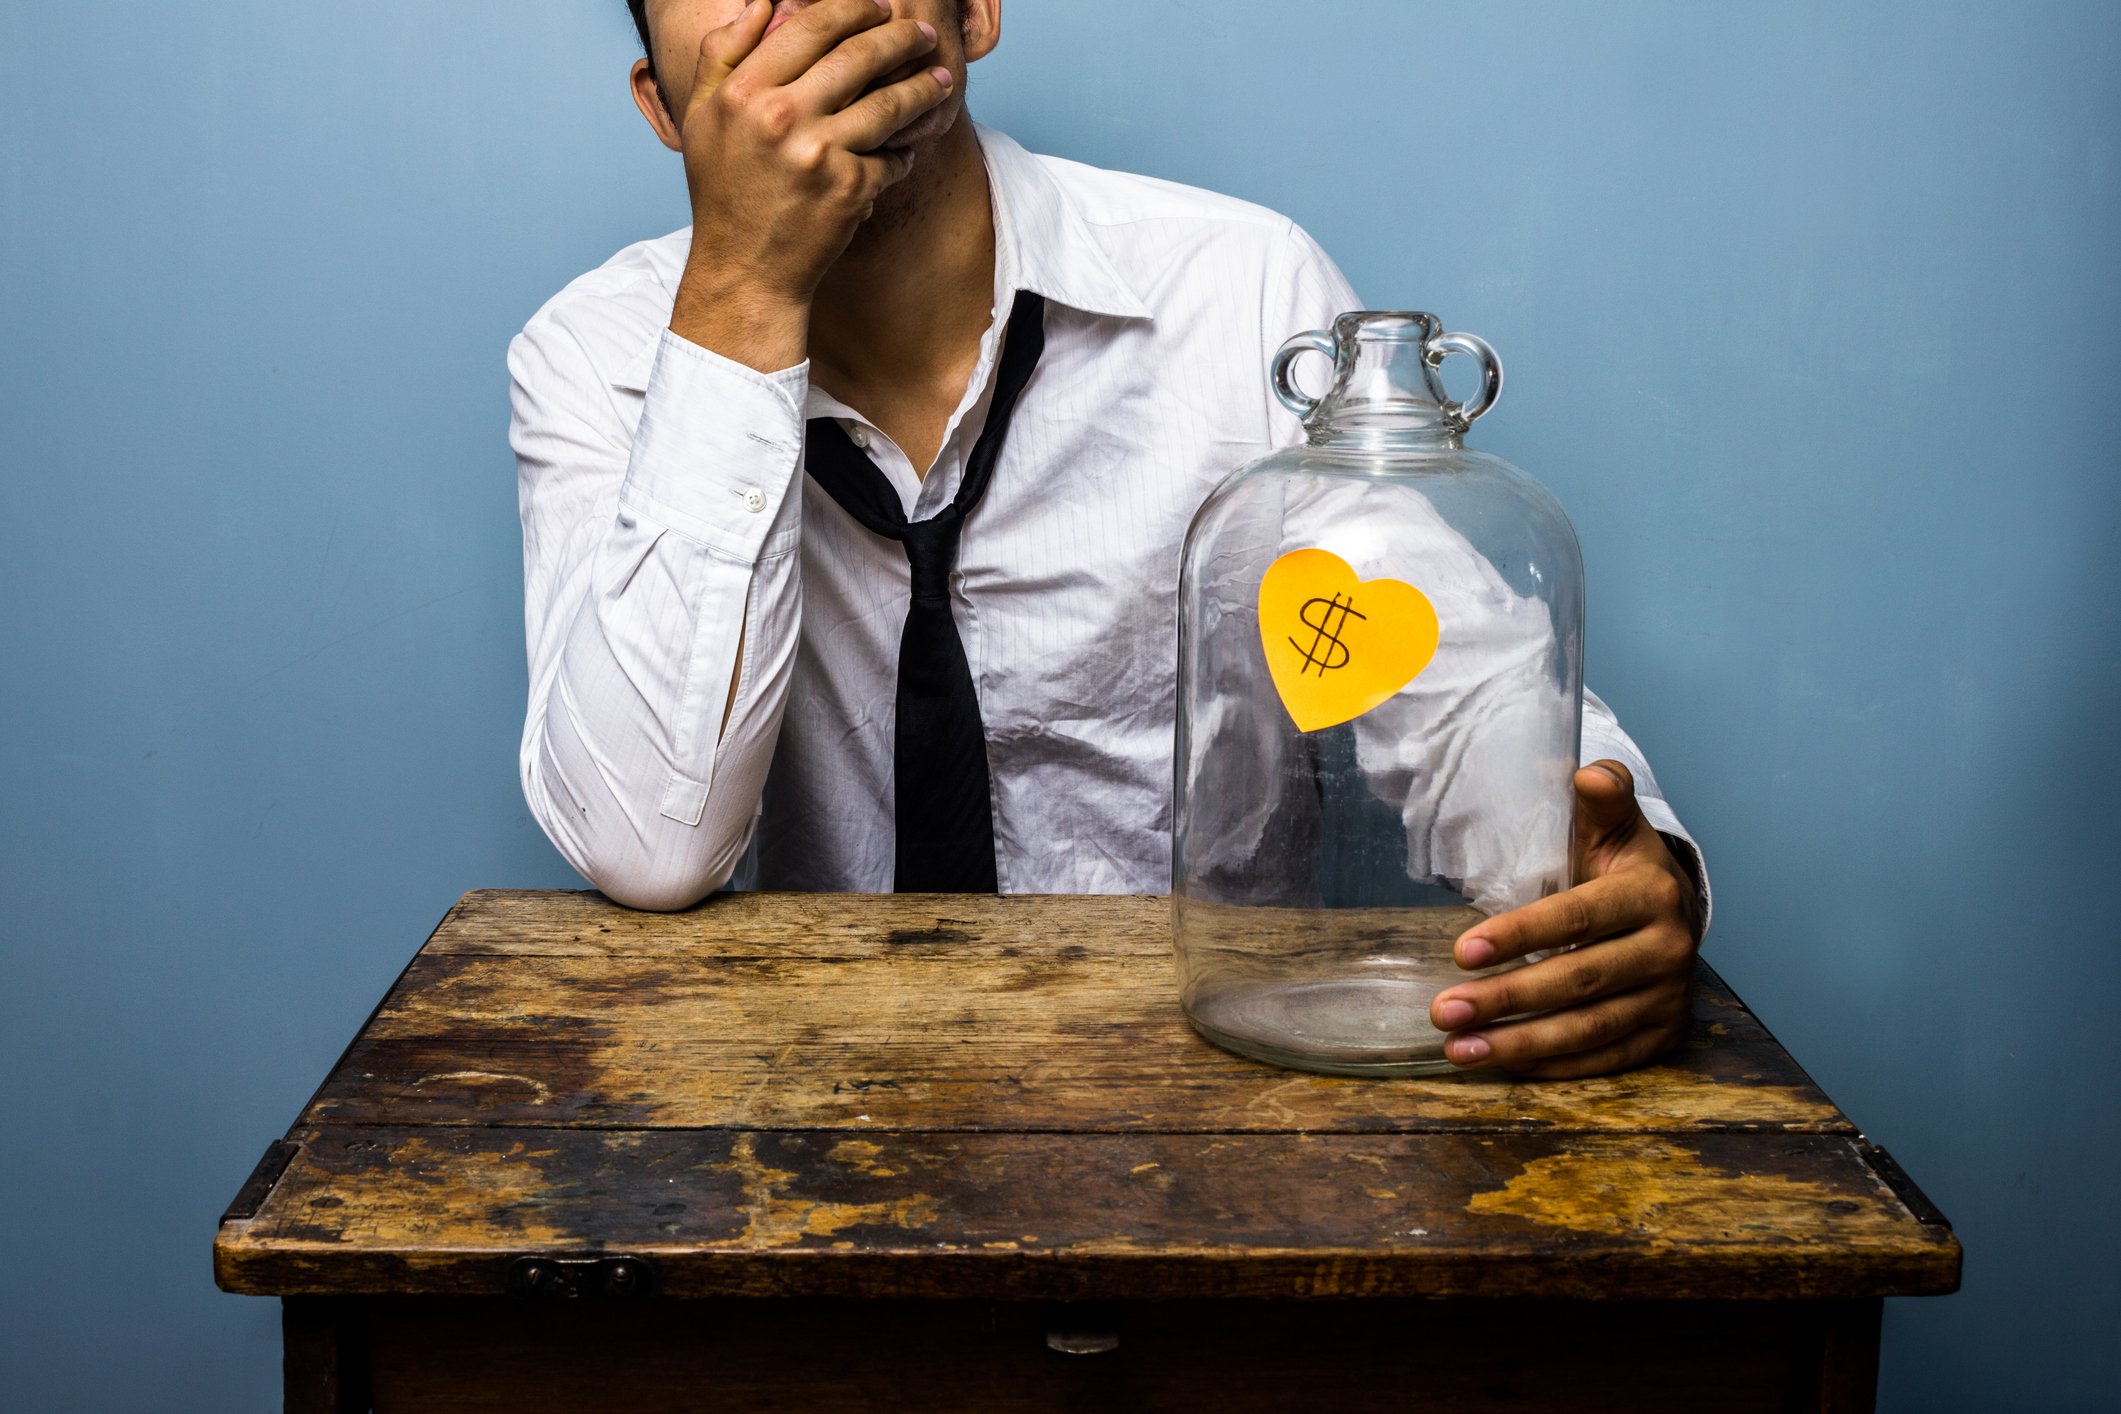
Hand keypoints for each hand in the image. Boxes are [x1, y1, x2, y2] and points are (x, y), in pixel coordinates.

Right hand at [665, 0, 952, 368]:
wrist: (745, 270)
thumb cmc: (724, 190)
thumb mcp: (702, 116)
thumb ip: (723, 53)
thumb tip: (763, 2)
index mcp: (743, 91)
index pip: (811, 26)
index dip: (853, 8)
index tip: (878, 7)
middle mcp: (779, 116)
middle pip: (858, 55)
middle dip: (899, 37)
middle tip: (920, 33)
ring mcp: (818, 153)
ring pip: (888, 103)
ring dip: (922, 88)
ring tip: (939, 80)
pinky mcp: (849, 188)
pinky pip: (892, 157)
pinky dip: (903, 152)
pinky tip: (908, 149)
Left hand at [1428, 760, 1705, 1078]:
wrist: (1672, 908)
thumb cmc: (1622, 865)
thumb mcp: (1613, 824)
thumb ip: (1602, 797)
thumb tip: (1588, 773)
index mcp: (1651, 893)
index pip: (1579, 918)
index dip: (1521, 936)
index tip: (1462, 952)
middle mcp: (1669, 949)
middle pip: (1580, 982)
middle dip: (1507, 999)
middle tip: (1444, 1012)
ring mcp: (1669, 998)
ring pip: (1589, 1029)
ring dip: (1520, 1043)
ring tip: (1459, 1049)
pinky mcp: (1664, 1034)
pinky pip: (1605, 1058)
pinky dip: (1553, 1067)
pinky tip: (1502, 1064)